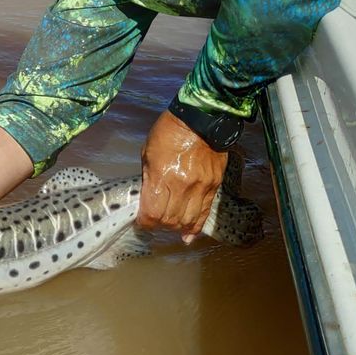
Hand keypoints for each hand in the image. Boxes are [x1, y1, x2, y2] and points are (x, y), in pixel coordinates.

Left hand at [138, 111, 227, 242]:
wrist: (202, 119)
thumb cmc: (168, 132)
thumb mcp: (148, 152)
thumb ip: (148, 177)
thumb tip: (149, 198)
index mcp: (162, 175)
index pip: (152, 212)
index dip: (145, 222)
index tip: (141, 222)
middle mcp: (182, 185)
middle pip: (170, 220)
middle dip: (159, 225)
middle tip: (154, 222)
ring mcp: (200, 187)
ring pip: (187, 220)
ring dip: (176, 227)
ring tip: (170, 226)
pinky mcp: (214, 186)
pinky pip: (204, 213)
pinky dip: (195, 227)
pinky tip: (188, 235)